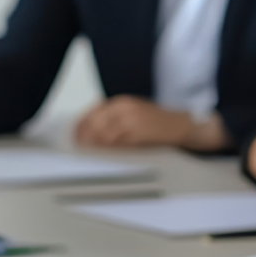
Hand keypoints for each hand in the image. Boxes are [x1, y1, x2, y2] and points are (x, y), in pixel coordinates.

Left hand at [74, 95, 227, 150]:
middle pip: (94, 123)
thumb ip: (114, 117)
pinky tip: (104, 154)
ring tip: (89, 154)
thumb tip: (91, 130)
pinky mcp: (138, 133)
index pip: (93, 111)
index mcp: (122, 102)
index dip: (81, 124)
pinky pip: (117, 143)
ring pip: (103, 134)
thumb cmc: (157, 121)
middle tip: (79, 148)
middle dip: (84, 136)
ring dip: (94, 144)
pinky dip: (108, 149)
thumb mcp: (134, 112)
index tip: (74, 136)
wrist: (181, 125)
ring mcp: (131, 120)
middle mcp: (124, 108)